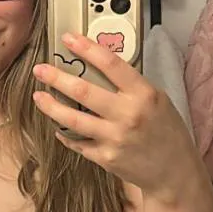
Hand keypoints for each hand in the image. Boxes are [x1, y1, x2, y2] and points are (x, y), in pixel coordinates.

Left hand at [32, 32, 198, 198]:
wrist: (174, 173)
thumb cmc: (167, 132)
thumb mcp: (158, 100)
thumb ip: (131, 85)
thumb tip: (100, 66)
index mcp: (143, 94)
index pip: (111, 63)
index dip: (86, 48)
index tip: (69, 38)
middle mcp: (128, 115)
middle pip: (83, 90)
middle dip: (56, 78)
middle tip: (40, 69)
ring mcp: (114, 138)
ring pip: (73, 119)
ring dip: (51, 106)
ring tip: (38, 96)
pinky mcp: (105, 157)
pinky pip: (77, 142)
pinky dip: (65, 133)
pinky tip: (58, 126)